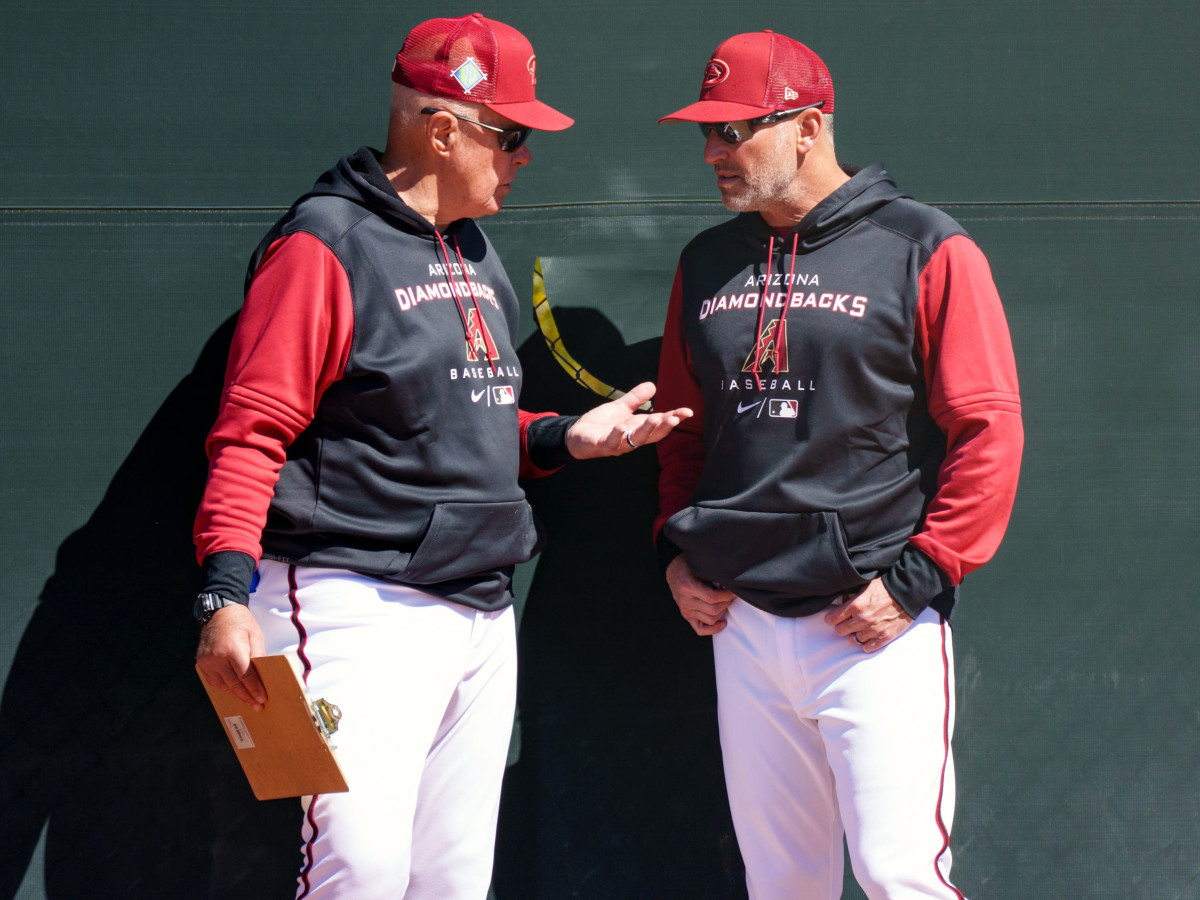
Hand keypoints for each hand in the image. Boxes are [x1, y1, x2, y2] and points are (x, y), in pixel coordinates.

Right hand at [195, 603, 267, 709]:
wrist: (219, 612)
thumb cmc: (241, 622)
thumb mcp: (255, 635)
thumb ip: (259, 655)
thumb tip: (264, 675)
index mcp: (232, 650)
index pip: (246, 676)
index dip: (255, 689)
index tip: (262, 699)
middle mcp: (217, 657)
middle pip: (234, 684)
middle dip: (248, 696)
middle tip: (258, 705)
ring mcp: (207, 662)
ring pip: (223, 685)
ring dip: (237, 695)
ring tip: (249, 702)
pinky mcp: (201, 663)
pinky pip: (214, 681)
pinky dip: (225, 688)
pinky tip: (235, 693)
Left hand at [565, 382, 692, 459]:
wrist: (576, 435)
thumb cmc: (601, 424)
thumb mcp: (621, 408)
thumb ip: (636, 398)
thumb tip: (653, 385)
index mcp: (637, 428)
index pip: (659, 424)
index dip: (674, 419)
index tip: (688, 412)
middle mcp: (631, 438)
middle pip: (652, 435)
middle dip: (664, 427)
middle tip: (674, 418)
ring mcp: (617, 443)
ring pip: (635, 440)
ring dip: (645, 431)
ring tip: (655, 419)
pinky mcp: (601, 446)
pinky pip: (611, 443)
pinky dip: (617, 436)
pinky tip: (621, 427)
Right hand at [666, 554, 734, 635]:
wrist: (673, 570)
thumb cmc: (688, 566)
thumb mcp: (700, 567)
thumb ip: (713, 577)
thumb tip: (731, 584)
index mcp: (688, 587)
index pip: (712, 597)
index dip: (727, 596)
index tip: (734, 591)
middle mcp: (685, 601)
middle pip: (712, 610)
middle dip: (726, 603)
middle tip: (731, 596)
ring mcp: (685, 610)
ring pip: (710, 619)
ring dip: (722, 612)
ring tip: (725, 603)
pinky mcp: (686, 616)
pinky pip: (700, 629)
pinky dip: (713, 629)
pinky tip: (722, 623)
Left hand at [824, 578, 912, 652]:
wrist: (907, 593)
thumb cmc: (885, 587)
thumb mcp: (864, 587)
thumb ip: (851, 597)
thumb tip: (840, 602)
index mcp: (856, 605)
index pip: (833, 618)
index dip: (832, 618)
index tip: (833, 618)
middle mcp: (863, 619)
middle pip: (840, 631)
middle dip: (842, 626)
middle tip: (848, 622)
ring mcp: (874, 630)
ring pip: (853, 640)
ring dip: (855, 634)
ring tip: (861, 628)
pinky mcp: (885, 637)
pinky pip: (867, 648)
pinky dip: (866, 643)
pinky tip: (869, 636)